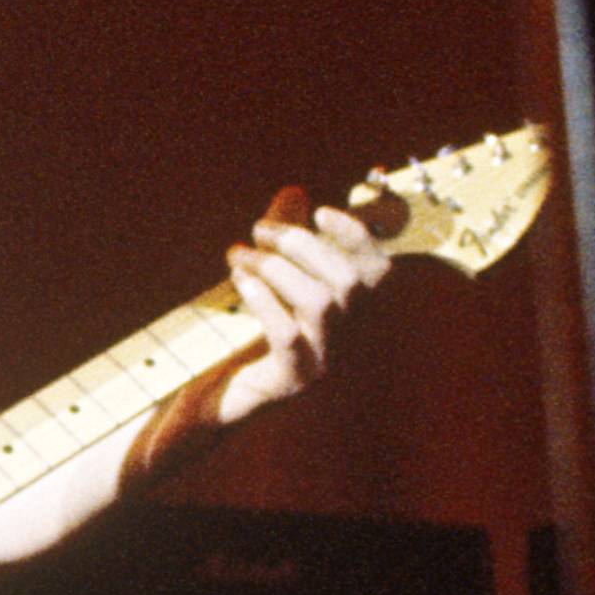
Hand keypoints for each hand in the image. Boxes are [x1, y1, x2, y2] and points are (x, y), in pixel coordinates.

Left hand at [213, 188, 389, 423]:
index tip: (321, 210)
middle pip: (349, 282)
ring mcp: (322, 364)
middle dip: (303, 244)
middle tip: (259, 228)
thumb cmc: (245, 338)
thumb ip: (283, 240)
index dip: (358, 237)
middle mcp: (345, 340)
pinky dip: (266, 302)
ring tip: (238, 253)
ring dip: (277, 268)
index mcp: (348, 317)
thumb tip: (295, 190)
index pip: (376, 272)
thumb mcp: (268, 284)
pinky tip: (241, 282)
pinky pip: (288, 337)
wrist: (217, 404)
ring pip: (321, 304)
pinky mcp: (289, 383)